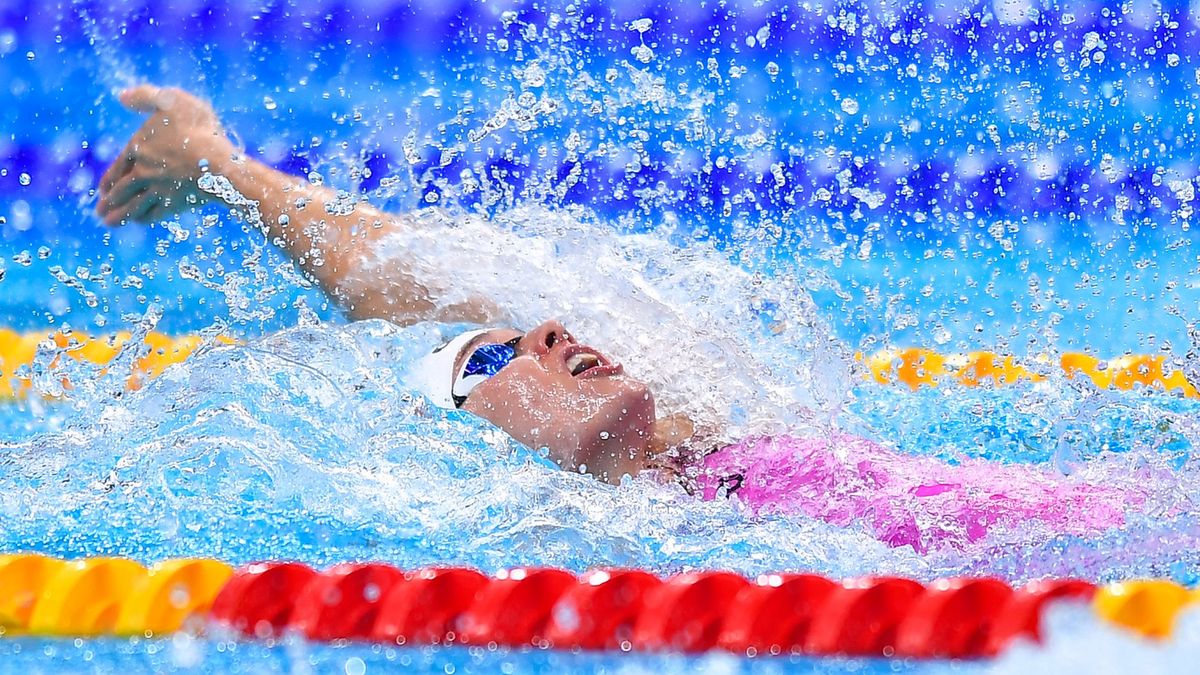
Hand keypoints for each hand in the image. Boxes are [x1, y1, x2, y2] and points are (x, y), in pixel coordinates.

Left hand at [95, 86, 235, 224]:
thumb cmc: (198, 129)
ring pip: (133, 206)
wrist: (219, 164)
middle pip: (121, 190)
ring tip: (109, 223)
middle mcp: (143, 172)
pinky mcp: (175, 204)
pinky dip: (144, 218)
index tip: (102, 189)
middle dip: (109, 202)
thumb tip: (121, 96)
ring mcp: (158, 190)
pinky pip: (154, 214)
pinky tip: (139, 221)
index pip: (118, 167)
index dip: (109, 179)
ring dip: (119, 216)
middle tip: (100, 212)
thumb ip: (145, 97)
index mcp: (138, 147)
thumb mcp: (171, 100)